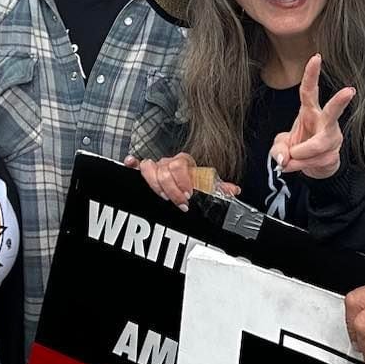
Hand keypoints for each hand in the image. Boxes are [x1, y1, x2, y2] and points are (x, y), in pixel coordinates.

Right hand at [123, 152, 239, 209]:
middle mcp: (168, 162)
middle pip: (166, 169)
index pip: (181, 166)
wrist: (180, 181)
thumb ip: (219, 188)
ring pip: (149, 167)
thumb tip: (234, 191)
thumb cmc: (191, 183)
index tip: (188, 196)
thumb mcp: (205, 185)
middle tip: (179, 201)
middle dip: (172, 188)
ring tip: (164, 196)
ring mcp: (156, 166)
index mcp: (184, 162)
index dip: (183, 181)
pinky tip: (131, 164)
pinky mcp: (143, 171)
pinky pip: (135, 164)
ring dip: (156, 184)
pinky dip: (132, 164)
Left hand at [269, 54, 353, 179]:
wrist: (314, 167)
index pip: (310, 91)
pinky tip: (302, 165)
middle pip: (333, 111)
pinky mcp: (335, 153)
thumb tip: (285, 158)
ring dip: (300, 156)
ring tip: (291, 162)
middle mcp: (325, 121)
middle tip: (350, 90)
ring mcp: (333, 137)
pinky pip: (318, 161)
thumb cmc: (298, 148)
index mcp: (309, 112)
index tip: (316, 57)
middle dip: (341, 101)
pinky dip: (302, 166)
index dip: (312, 74)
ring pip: (318, 145)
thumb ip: (278, 150)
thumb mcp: (281, 147)